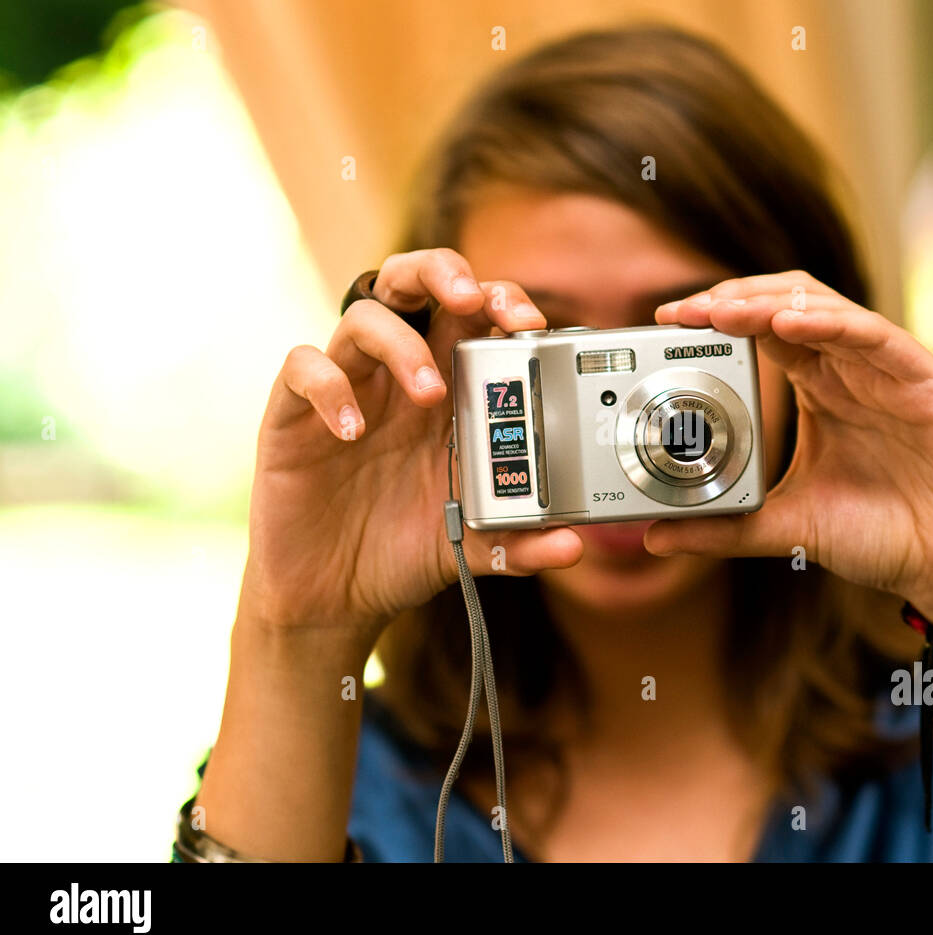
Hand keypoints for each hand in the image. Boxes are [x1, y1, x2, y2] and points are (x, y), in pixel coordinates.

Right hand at [240, 249, 582, 644]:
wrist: (334, 596)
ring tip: (430, 392)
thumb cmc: (405, 549)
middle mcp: (399, 376)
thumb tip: (572, 547)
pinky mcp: (294, 413)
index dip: (502, 301)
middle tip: (473, 301)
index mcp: (450, 390)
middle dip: (445, 273)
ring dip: (402, 344)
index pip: (475, 314)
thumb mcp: (471, 548)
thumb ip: (518, 542)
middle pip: (415, 283)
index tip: (531, 324)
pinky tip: (352, 431)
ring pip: (364, 317)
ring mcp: (348, 388)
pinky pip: (302, 367)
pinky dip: (328, 386)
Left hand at [644, 270, 932, 625]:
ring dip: (770, 302)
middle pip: (787, 303)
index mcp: (821, 389)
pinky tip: (790, 323)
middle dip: (732, 299)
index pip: (762, 331)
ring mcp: (888, 370)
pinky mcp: (927, 380)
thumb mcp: (787, 527)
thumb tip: (655, 536)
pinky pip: (876, 336)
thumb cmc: (884, 535)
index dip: (716, 318)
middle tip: (683, 311)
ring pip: (826, 307)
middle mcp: (851, 369)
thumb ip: (724, 528)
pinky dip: (832, 322)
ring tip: (722, 309)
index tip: (665, 323)